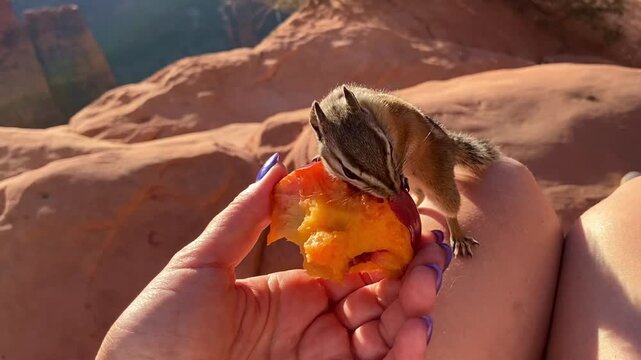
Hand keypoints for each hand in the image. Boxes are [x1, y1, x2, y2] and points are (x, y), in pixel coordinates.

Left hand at [97, 158, 450, 359]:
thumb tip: (275, 165)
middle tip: (431, 251)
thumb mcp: (199, 267)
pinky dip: (403, 353)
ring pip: (388, 335)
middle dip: (412, 273)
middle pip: (380, 297)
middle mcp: (315, 329)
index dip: (384, 242)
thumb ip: (243, 219)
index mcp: (290, 295)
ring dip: (414, 310)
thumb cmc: (157, 333)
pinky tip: (413, 328)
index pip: (353, 263)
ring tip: (423, 287)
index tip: (408, 217)